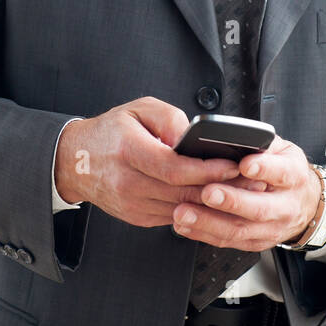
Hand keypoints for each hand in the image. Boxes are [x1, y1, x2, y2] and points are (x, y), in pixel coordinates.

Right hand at [54, 98, 267, 228]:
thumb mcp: (139, 109)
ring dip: (212, 202)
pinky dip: (195, 208)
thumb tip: (193, 138)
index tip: (232, 165)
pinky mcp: (137, 217)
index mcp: (128, 150)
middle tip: (250, 181)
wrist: (76, 161)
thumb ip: (169, 119)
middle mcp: (127, 181)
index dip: (206, 169)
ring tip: (240, 191)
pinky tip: (213, 199)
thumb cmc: (110, 132)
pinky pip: (173, 215)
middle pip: (182, 191)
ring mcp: (131, 203)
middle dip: (220, 187)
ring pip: (181, 207)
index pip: (174, 167)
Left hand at [170, 137, 321, 250]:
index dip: (264, 169)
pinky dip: (204, 234)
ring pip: (241, 229)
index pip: (283, 172)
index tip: (245, 164)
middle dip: (231, 201)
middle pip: (260, 208)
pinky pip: (229, 241)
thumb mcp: (279, 149)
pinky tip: (185, 225)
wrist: (303, 202)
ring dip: (208, 222)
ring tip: (183, 212)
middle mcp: (286, 206)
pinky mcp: (257, 242)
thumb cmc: (282, 168)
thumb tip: (226, 138)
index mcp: (294, 175)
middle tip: (206, 192)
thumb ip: (257, 143)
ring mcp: (272, 228)